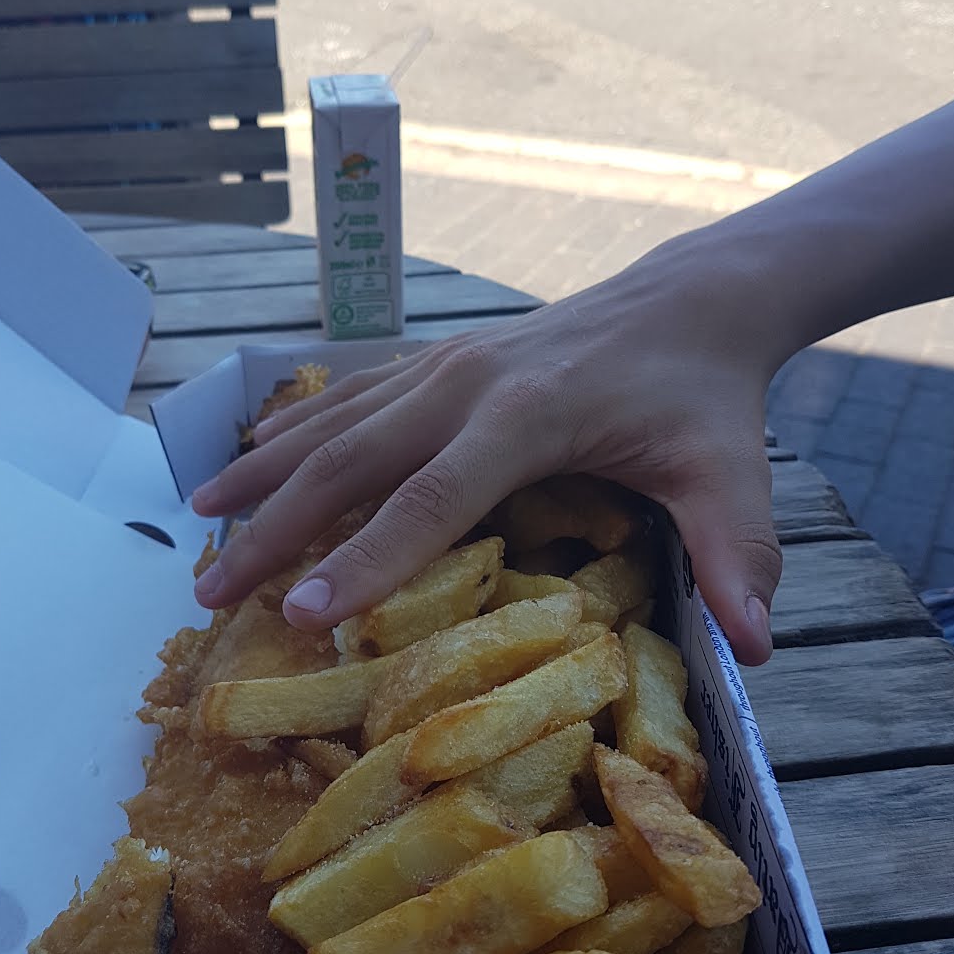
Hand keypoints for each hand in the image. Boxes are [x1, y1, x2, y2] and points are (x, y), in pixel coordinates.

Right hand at [190, 234, 782, 665]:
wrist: (687, 299)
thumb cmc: (704, 397)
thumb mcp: (732, 476)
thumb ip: (739, 558)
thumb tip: (756, 654)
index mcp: (527, 416)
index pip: (432, 499)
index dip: (366, 561)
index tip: (304, 617)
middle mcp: (465, 384)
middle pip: (350, 462)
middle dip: (276, 530)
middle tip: (211, 594)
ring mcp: (443, 366)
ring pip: (331, 424)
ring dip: (262, 477)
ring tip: (197, 528)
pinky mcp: (437, 360)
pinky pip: (348, 399)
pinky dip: (292, 432)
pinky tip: (248, 459)